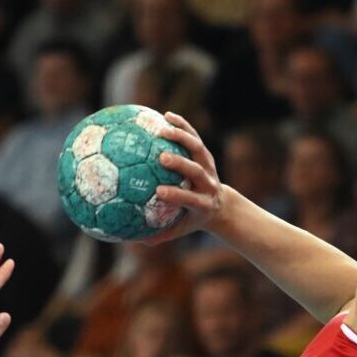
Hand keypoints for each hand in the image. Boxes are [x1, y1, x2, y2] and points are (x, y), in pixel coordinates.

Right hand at [144, 112, 223, 244]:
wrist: (220, 205)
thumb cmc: (193, 218)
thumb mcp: (180, 229)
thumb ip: (160, 235)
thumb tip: (136, 241)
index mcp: (202, 203)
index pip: (190, 198)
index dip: (177, 194)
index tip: (159, 192)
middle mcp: (208, 183)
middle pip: (196, 170)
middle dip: (181, 164)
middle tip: (162, 158)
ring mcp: (208, 166)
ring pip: (198, 148)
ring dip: (181, 137)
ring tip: (162, 129)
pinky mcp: (205, 154)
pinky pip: (194, 136)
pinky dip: (182, 125)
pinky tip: (166, 115)